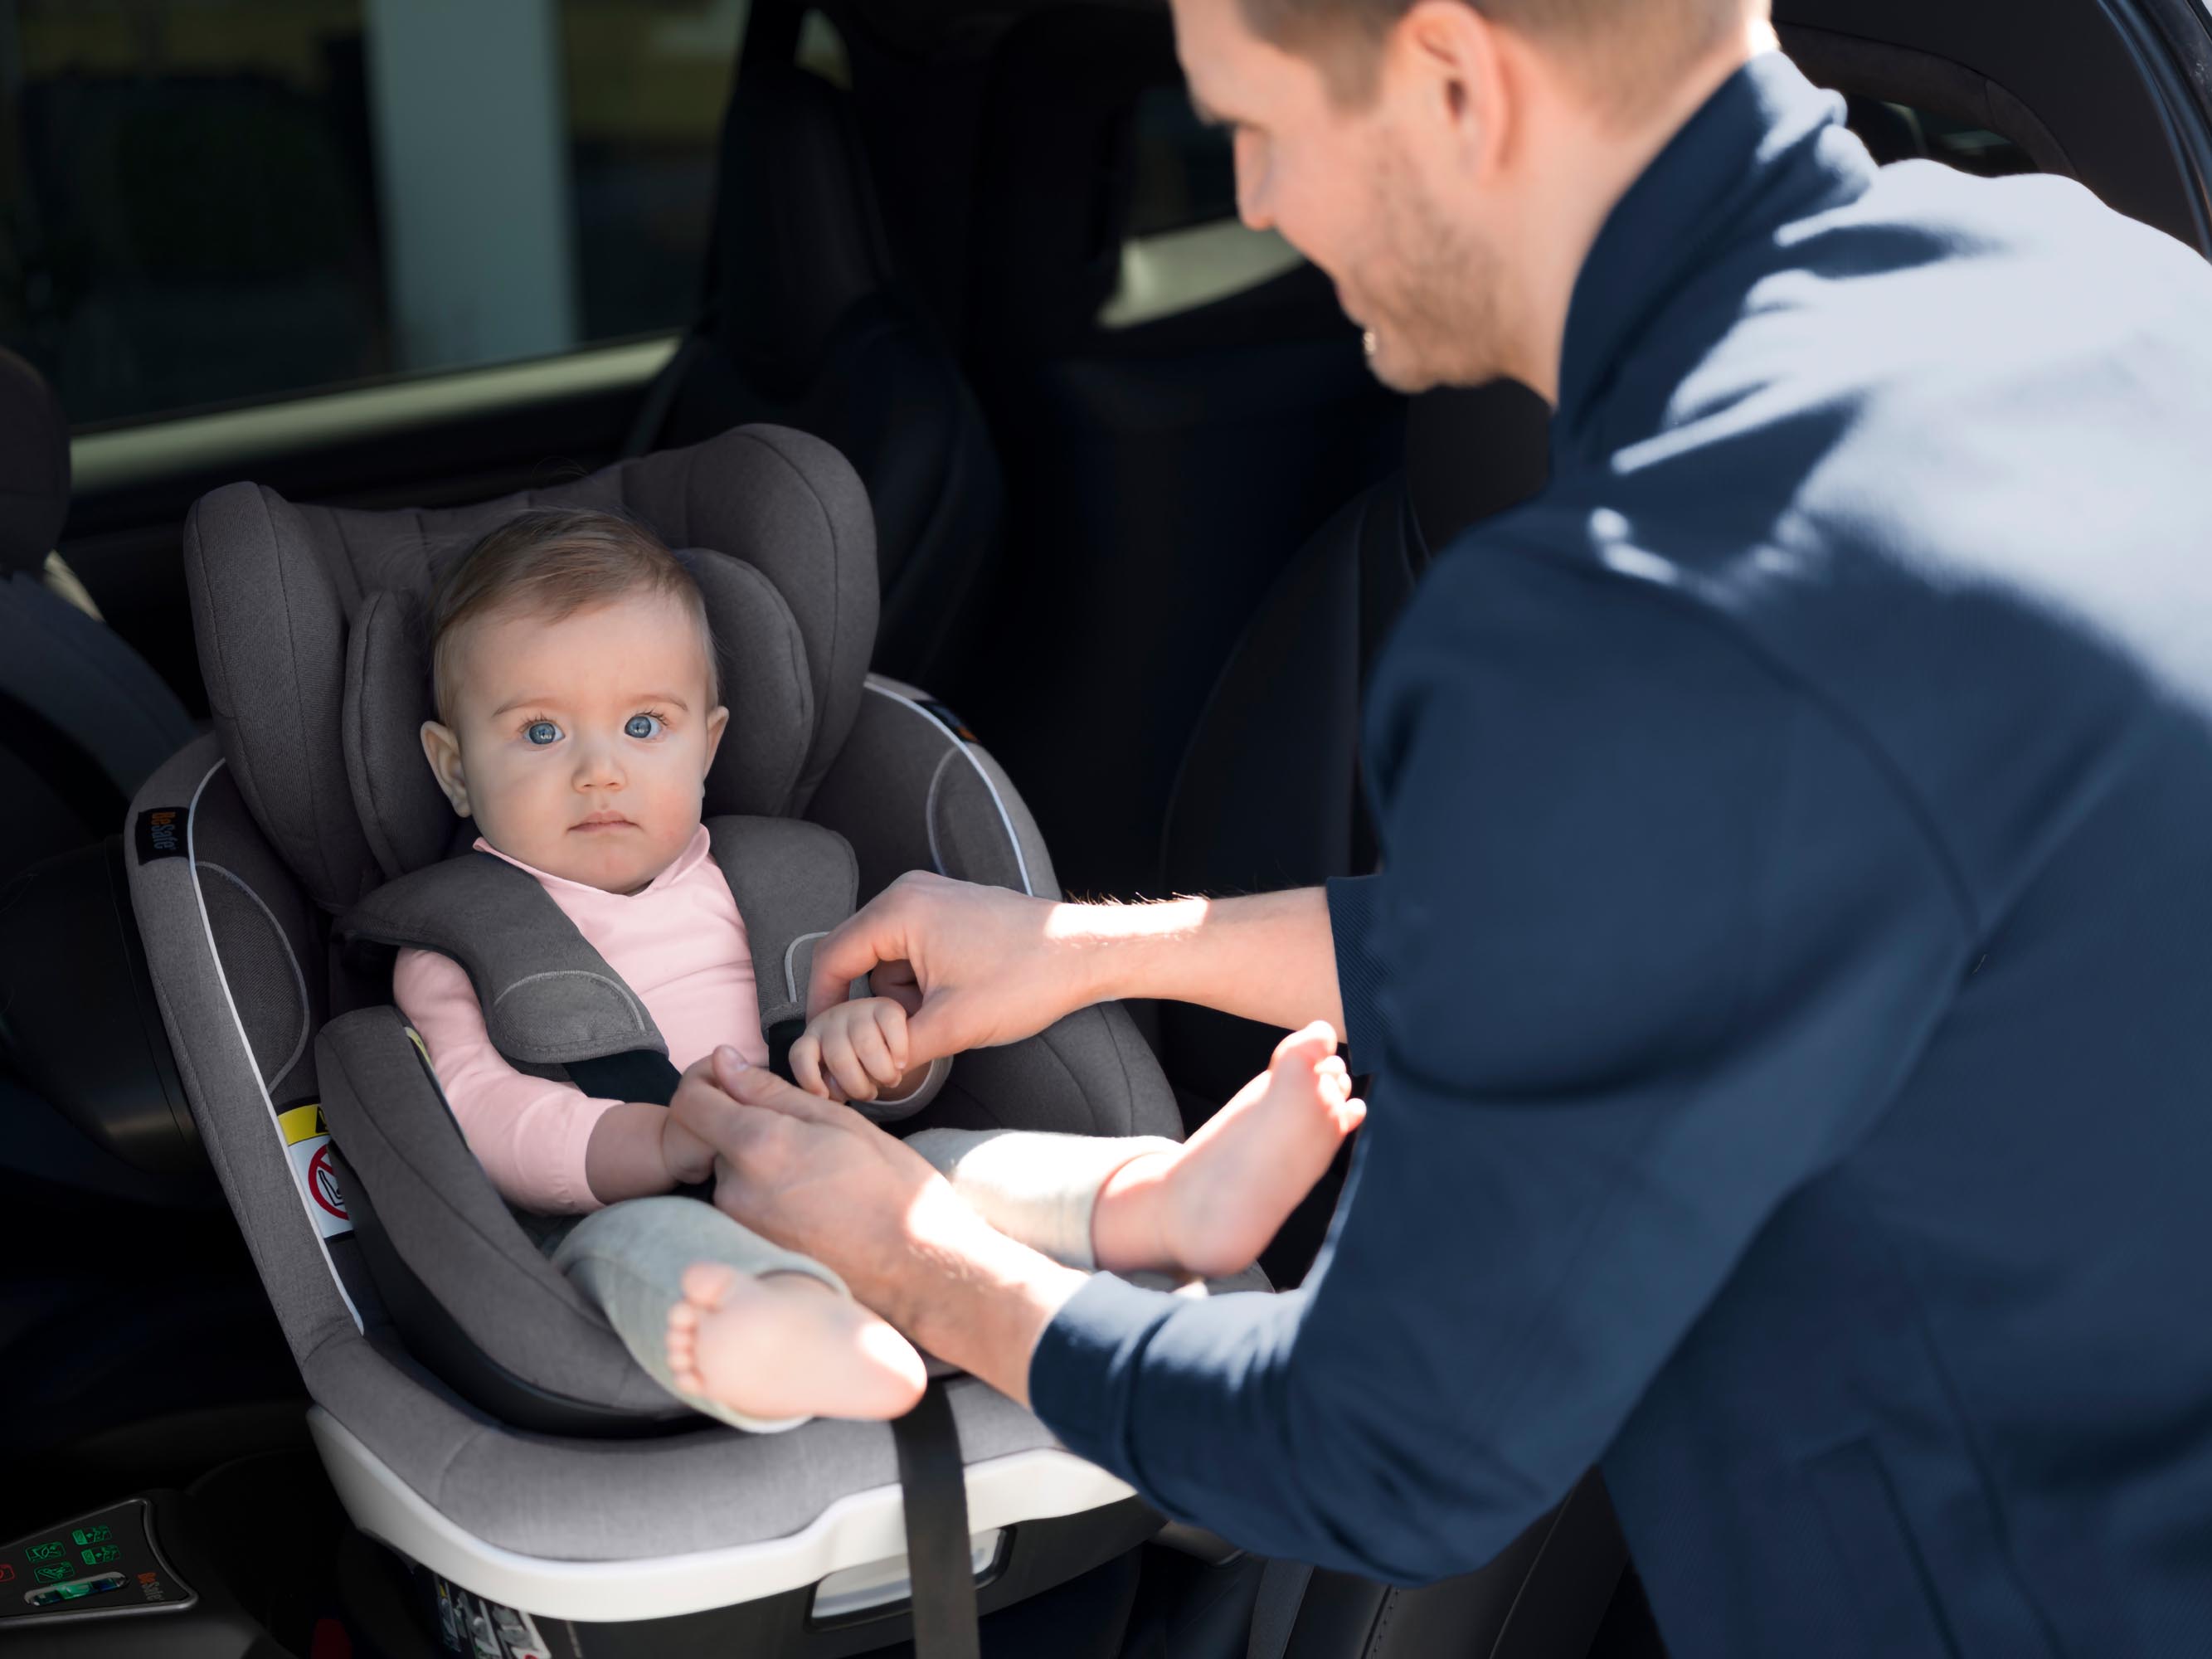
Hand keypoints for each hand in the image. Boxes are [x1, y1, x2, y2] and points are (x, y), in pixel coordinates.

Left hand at [670, 1046, 963, 1321]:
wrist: (915, 1267)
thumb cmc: (891, 1186)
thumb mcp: (839, 1122)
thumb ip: (772, 1092)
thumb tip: (723, 1061)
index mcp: (758, 1144)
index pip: (692, 1101)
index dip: (709, 1083)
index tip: (737, 1083)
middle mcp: (735, 1188)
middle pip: (714, 1139)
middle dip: (747, 1129)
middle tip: (805, 1139)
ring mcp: (739, 1225)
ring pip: (732, 1173)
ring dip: (759, 1166)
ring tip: (815, 1177)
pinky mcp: (749, 1249)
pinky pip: (743, 1207)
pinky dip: (767, 1198)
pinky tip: (811, 1206)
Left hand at [791, 996, 911, 1102]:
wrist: (883, 1032)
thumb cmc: (856, 1060)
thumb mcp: (838, 1075)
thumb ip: (832, 1087)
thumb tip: (834, 1093)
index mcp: (813, 1038)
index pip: (801, 1055)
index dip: (809, 1078)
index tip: (824, 1097)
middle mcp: (832, 1020)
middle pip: (839, 1058)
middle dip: (858, 1086)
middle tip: (870, 1094)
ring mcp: (858, 1010)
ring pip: (866, 1045)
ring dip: (881, 1072)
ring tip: (890, 1081)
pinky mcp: (886, 1006)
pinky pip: (891, 1026)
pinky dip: (898, 1050)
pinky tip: (901, 1064)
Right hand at [804, 871, 1082, 1065]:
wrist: (1086, 953)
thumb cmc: (1029, 977)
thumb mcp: (953, 1026)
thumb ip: (897, 1049)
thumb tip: (863, 1070)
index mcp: (899, 911)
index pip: (830, 959)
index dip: (820, 1007)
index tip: (822, 1043)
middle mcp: (908, 894)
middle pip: (856, 958)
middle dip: (866, 1006)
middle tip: (880, 1045)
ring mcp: (931, 898)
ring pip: (886, 959)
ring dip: (898, 998)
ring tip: (936, 1023)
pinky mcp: (950, 911)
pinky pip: (912, 950)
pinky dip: (920, 983)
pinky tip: (950, 1005)